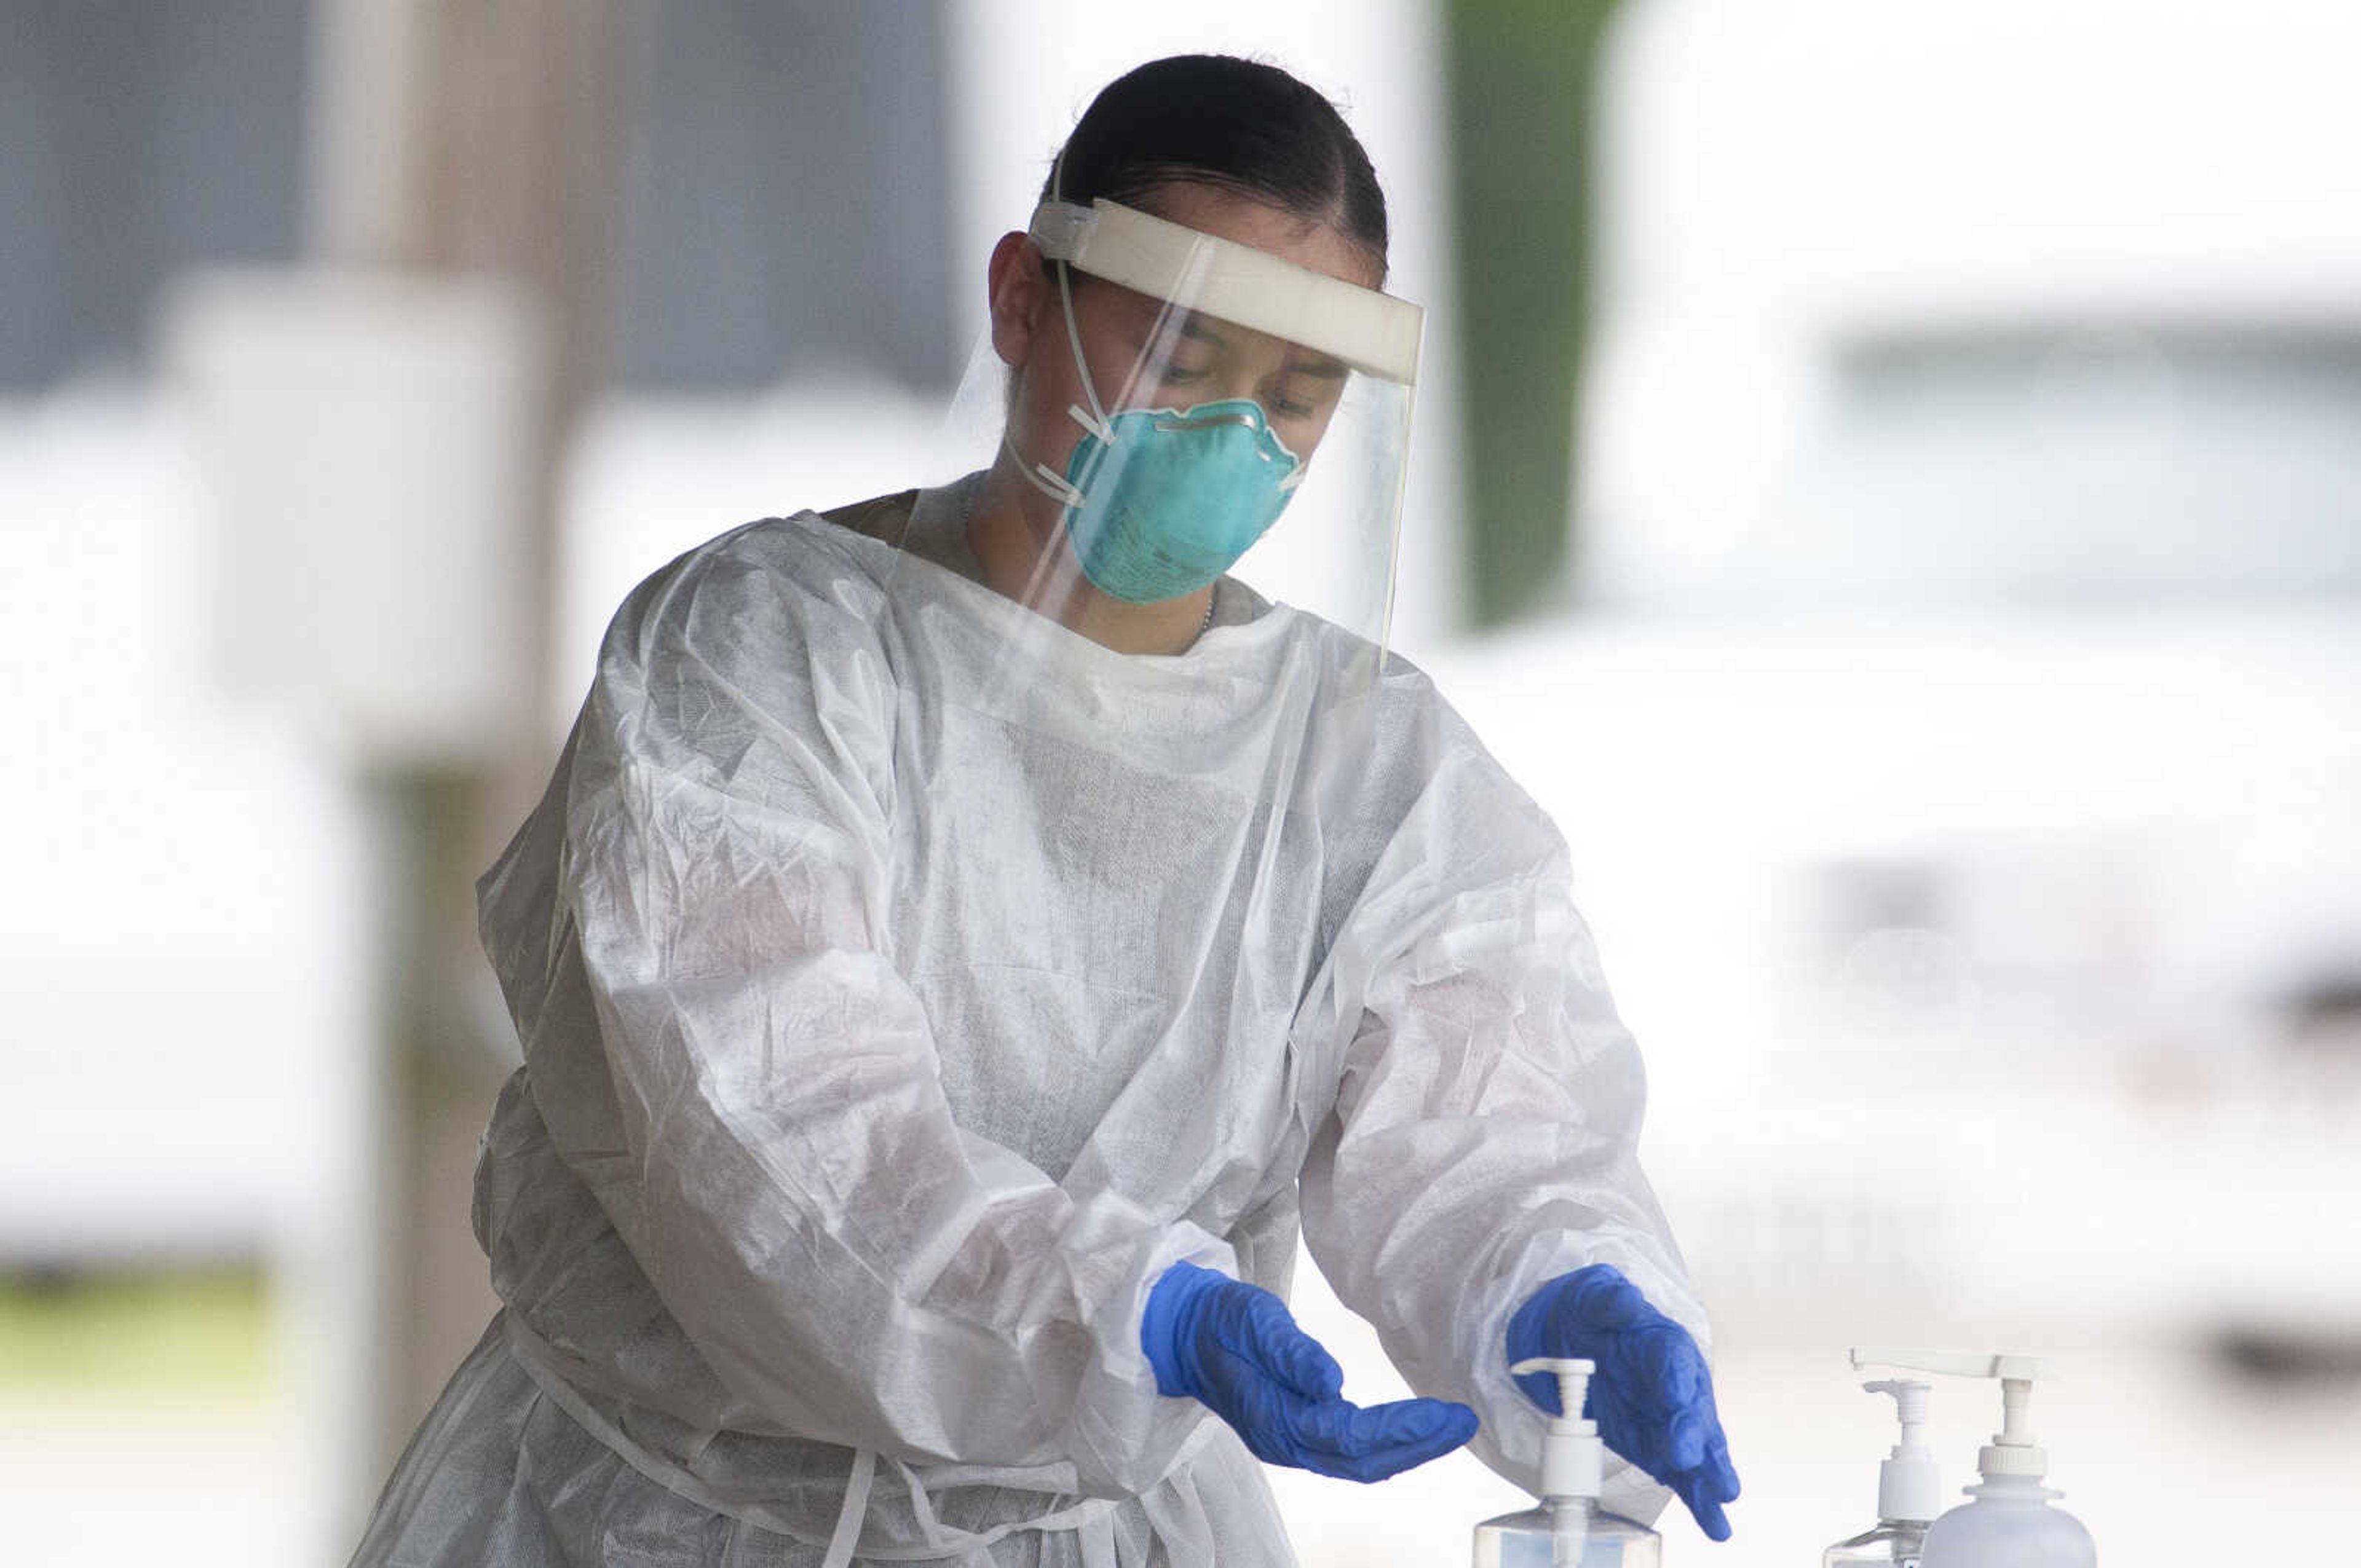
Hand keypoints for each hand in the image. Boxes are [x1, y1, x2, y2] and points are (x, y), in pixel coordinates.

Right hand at [1144, 1261, 1477, 1482]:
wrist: (1184, 1331)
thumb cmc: (1220, 1320)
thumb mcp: (1252, 1320)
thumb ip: (1290, 1354)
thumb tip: (1331, 1384)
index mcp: (1273, 1416)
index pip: (1348, 1435)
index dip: (1400, 1429)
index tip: (1443, 1413)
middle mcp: (1284, 1441)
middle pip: (1362, 1461)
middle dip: (1417, 1446)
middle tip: (1462, 1423)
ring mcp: (1289, 1442)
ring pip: (1358, 1463)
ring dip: (1408, 1449)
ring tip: (1449, 1427)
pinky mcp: (1295, 1433)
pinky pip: (1348, 1453)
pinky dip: (1386, 1446)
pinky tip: (1412, 1431)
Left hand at [1509, 1265, 1740, 1539]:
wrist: (1572, 1339)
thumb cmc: (1591, 1314)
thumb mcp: (1594, 1297)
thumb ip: (1611, 1300)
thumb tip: (1626, 1301)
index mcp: (1665, 1343)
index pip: (1674, 1359)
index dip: (1673, 1379)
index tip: (1672, 1397)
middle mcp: (1677, 1385)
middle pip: (1691, 1409)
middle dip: (1691, 1433)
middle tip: (1687, 1457)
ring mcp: (1671, 1420)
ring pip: (1697, 1448)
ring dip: (1707, 1474)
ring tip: (1723, 1498)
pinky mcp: (1659, 1447)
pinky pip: (1683, 1475)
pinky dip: (1698, 1498)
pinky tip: (1716, 1523)